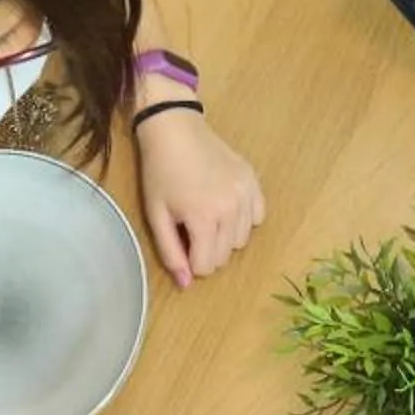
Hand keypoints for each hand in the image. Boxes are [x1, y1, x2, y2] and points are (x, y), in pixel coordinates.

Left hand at [133, 107, 263, 287]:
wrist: (175, 129)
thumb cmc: (160, 173)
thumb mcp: (156, 215)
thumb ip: (171, 252)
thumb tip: (186, 284)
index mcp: (203, 218)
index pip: (206, 266)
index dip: (190, 260)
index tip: (181, 242)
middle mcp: (230, 209)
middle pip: (224, 256)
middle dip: (206, 250)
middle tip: (191, 227)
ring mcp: (245, 195)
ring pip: (242, 240)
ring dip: (224, 237)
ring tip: (208, 216)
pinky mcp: (253, 182)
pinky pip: (258, 218)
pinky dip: (244, 220)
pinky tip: (227, 207)